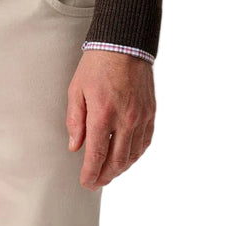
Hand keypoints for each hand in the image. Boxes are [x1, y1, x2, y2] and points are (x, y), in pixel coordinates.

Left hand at [66, 50, 154, 189]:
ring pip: (132, 155)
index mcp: (102, 114)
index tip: (85, 182)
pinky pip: (145, 143)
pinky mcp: (150, 113)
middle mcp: (124, 120)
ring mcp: (140, 118)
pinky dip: (135, 155)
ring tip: (109, 173)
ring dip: (120, 169)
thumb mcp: (76, 88)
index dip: (90, 173)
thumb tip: (75, 146)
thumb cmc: (97, 63)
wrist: (124, 43)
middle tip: (96, 182)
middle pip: (116, 161)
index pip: (96, 155)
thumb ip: (75, 120)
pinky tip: (127, 157)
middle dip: (105, 176)